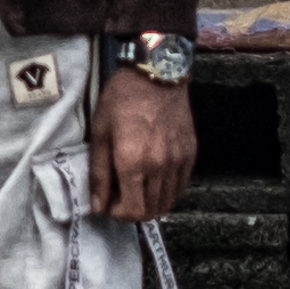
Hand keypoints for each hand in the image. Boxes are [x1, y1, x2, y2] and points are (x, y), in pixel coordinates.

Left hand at [88, 66, 194, 221]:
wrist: (156, 73)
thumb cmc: (122, 100)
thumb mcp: (100, 134)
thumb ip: (99, 174)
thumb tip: (98, 207)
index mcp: (133, 162)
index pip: (133, 211)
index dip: (119, 215)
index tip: (110, 205)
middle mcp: (160, 166)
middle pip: (152, 211)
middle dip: (133, 211)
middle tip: (121, 197)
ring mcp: (179, 161)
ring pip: (168, 201)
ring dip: (151, 203)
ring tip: (137, 189)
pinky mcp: (191, 153)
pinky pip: (181, 186)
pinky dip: (167, 191)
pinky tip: (155, 180)